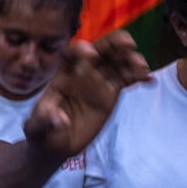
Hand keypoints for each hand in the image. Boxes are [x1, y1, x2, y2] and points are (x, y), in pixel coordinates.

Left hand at [25, 31, 149, 157]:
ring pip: (115, 64)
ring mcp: (97, 82)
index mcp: (61, 76)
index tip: (90, 53)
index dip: (80, 50)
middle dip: (112, 45)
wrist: (54, 145)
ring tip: (141, 65)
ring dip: (129, 60)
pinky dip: (138, 78)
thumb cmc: (41, 131)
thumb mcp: (37, 127)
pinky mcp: (110, 94)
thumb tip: (59, 119)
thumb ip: (46, 120)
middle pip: (98, 52)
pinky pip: (125, 81)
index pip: (71, 55)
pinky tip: (149, 80)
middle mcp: (81, 74)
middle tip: (128, 42)